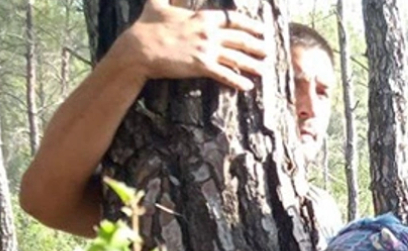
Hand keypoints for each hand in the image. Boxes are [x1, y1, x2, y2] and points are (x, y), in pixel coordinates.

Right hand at [116, 0, 266, 90]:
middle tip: (268, 51)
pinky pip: (224, 74)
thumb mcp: (158, 3)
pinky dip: (237, 81)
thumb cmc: (147, 26)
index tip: (262, 29)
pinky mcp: (200, 66)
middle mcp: (208, 33)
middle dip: (256, 45)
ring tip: (263, 69)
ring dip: (252, 64)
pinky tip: (247, 86)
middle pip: (240, 39)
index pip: (233, 19)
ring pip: (236, 57)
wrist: (139, 49)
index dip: (250, 24)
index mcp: (202, 17)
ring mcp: (206, 50)